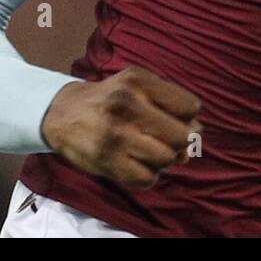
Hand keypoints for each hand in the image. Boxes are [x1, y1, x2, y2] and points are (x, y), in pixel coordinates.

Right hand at [40, 66, 202, 188]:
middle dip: (181, 142)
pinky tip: (138, 163)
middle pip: (181, 136)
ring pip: (166, 159)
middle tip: (168, 140)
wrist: (64, 114)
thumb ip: (171, 102)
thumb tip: (197, 133)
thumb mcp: (138, 84)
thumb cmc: (112, 98)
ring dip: (165, 159)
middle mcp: (126, 105)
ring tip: (151, 150)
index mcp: (138, 81)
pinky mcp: (105, 161)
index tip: (176, 118)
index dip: (189, 117)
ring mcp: (115, 135)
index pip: (190, 107)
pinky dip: (149, 175)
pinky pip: (147, 179)